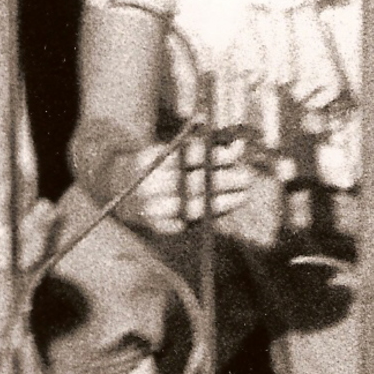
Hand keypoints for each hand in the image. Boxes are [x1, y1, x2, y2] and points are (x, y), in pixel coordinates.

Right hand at [119, 133, 255, 233]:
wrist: (125, 192)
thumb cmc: (161, 168)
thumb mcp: (175, 151)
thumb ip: (204, 148)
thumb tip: (239, 147)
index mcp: (154, 160)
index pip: (191, 156)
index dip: (217, 156)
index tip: (238, 154)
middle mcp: (150, 184)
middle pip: (195, 183)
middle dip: (226, 181)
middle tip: (247, 178)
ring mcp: (152, 208)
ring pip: (194, 207)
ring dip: (223, 202)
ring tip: (242, 196)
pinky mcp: (158, 226)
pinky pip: (188, 224)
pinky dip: (208, 217)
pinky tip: (224, 209)